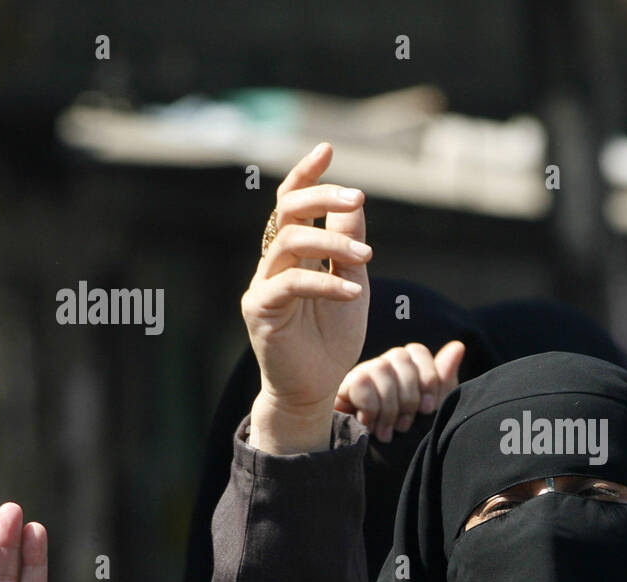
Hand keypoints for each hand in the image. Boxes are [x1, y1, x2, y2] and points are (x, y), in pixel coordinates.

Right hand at [242, 143, 371, 453]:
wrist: (317, 388)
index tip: (327, 149)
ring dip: (332, 242)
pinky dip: (325, 283)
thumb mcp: (352, 282)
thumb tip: (355, 203)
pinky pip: (290, 284)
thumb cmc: (332, 338)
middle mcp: (273, 262)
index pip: (292, 202)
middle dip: (322, 197)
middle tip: (358, 197)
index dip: (306, 174)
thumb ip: (350, 244)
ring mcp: (263, 284)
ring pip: (289, 242)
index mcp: (293, 252)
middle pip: (287, 212)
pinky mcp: (259, 310)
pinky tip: (352, 290)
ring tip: (367, 256)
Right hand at [335, 341, 465, 442]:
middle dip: (409, 396)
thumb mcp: (432, 413)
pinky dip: (370, 408)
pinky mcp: (344, 388)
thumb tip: (458, 346)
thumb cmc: (407, 441)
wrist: (376, 471)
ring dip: (389, 407)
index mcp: (406, 369)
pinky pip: (361, 383)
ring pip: (381, 368)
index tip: (428, 409)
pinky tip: (369, 425)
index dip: (426, 378)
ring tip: (387, 432)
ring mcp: (363, 375)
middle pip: (400, 357)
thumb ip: (444, 381)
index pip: (417, 351)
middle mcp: (384, 366)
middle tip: (405, 425)